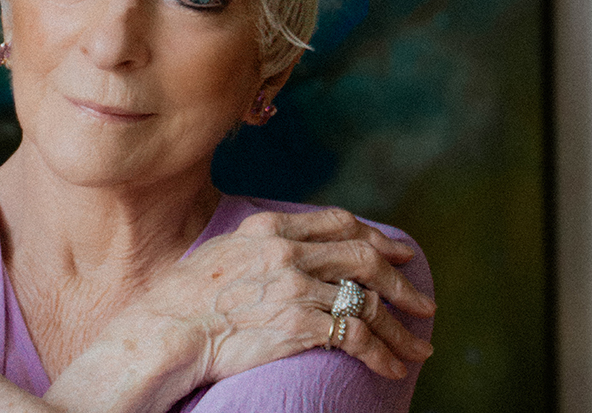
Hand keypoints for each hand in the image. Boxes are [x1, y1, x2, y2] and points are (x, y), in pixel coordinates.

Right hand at [124, 208, 433, 388]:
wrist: (168, 330)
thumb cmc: (185, 298)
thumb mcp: (223, 251)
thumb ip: (259, 245)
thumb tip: (287, 251)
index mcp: (270, 229)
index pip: (338, 223)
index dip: (374, 236)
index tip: (396, 252)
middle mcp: (288, 252)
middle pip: (364, 258)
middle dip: (402, 283)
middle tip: (423, 303)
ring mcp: (296, 288)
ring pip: (368, 302)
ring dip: (401, 330)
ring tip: (417, 350)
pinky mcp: (299, 325)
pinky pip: (356, 338)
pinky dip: (382, 355)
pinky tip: (391, 368)